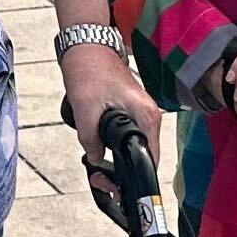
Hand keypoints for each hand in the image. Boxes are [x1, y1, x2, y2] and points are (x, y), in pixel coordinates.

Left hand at [60, 44, 159, 195]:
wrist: (88, 47)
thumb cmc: (89, 71)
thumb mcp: (85, 110)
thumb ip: (92, 141)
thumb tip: (97, 160)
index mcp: (146, 115)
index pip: (151, 159)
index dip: (136, 180)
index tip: (119, 189)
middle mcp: (149, 116)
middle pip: (144, 157)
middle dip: (123, 174)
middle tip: (100, 180)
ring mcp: (141, 114)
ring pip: (135, 148)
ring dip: (117, 161)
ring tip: (97, 169)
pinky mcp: (131, 111)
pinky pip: (128, 137)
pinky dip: (115, 148)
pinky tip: (98, 151)